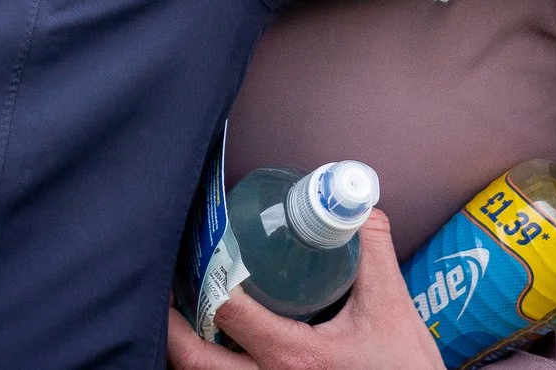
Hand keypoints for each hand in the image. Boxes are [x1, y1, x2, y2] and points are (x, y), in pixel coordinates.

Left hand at [168, 213, 443, 369]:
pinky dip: (216, 368)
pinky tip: (221, 349)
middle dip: (170, 329)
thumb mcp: (391, 306)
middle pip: (193, 363)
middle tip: (164, 295)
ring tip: (185, 320)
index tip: (199, 253)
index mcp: (293, 358)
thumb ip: (370, 248)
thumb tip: (352, 203)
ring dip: (190, 353)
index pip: (228, 313)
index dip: (208, 279)